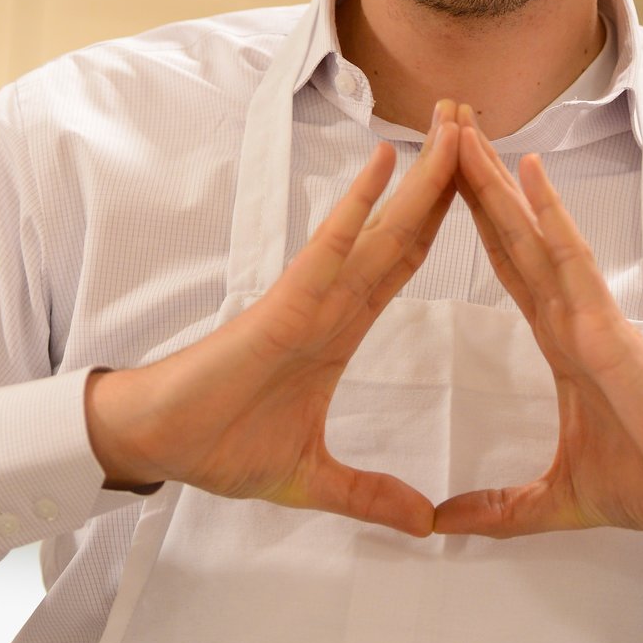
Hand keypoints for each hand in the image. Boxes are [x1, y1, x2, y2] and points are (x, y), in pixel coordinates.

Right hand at [85, 104, 461, 536]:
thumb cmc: (219, 445)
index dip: (446, 220)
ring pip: (380, 227)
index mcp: (341, 328)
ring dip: (420, 177)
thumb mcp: (313, 480)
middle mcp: (333, 300)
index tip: (483, 184)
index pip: (405, 262)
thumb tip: (424, 524)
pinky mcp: (284, 304)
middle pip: (404, 229)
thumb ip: (370, 495)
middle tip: (478, 118)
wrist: (159, 444)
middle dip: (444, 177)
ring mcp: (311, 296)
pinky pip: (330, 247)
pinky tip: (385, 164)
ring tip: (456, 125)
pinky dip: (358, 205)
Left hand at [434, 109, 642, 540]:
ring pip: (532, 235)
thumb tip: (443, 526)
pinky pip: (572, 262)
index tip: (443, 181)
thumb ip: (499, 508)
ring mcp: (589, 313)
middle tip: (444, 122)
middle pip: (511, 234)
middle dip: (476, 180)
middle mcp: (570, 314)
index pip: (507, 269)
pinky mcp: (608, 326)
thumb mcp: (555, 502)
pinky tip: (531, 174)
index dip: (475, 221)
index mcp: (560, 342)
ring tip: (466, 132)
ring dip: (499, 182)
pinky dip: (551, 216)